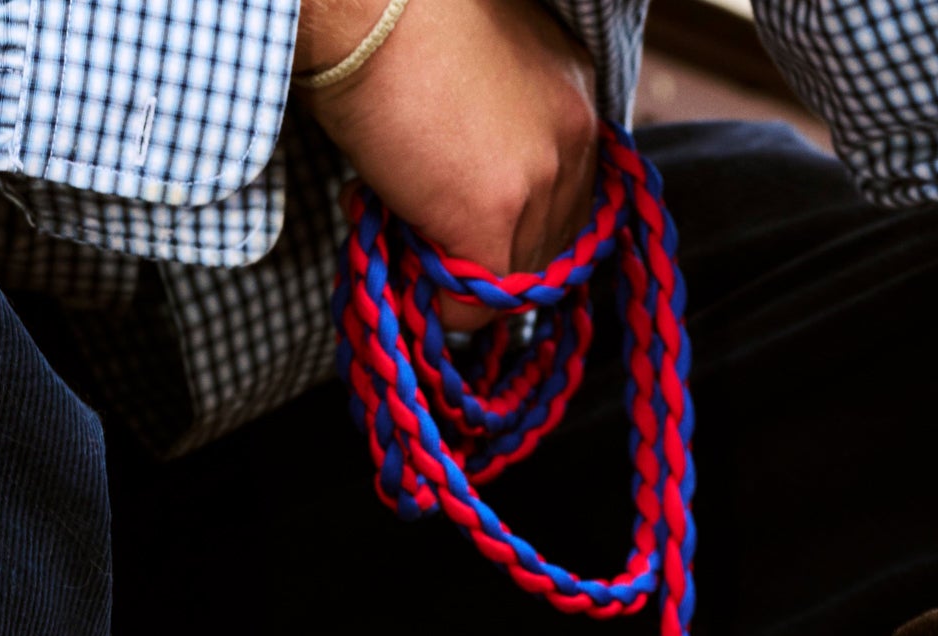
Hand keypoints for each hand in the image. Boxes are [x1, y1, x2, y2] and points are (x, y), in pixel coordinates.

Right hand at [297, 0, 599, 329]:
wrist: (364, 8)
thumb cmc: (399, 25)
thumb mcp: (475, 72)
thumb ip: (492, 129)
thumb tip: (459, 186)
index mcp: (572, 97)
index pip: (562, 198)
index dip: (510, 222)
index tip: (460, 217)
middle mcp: (573, 139)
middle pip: (545, 245)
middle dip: (483, 251)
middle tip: (423, 228)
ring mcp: (541, 183)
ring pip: (510, 279)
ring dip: (451, 271)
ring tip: (394, 226)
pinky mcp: (496, 218)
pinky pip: (475, 302)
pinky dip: (438, 303)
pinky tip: (398, 257)